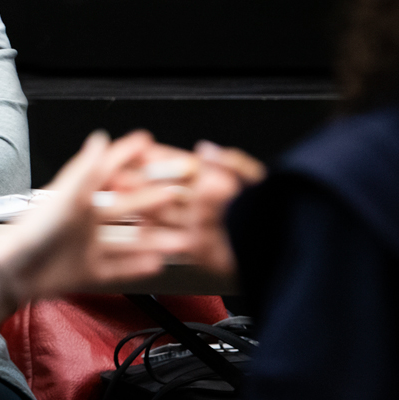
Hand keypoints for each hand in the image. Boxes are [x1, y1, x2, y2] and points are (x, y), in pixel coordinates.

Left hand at [0, 130, 195, 299]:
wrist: (14, 272)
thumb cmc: (32, 232)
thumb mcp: (64, 196)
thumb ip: (85, 169)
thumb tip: (99, 138)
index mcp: (78, 196)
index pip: (109, 170)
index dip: (127, 156)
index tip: (148, 143)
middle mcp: (86, 218)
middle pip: (127, 205)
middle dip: (154, 200)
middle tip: (179, 194)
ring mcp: (88, 244)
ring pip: (129, 239)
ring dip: (155, 239)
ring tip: (181, 238)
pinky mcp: (87, 269)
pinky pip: (118, 267)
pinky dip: (137, 266)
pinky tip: (156, 264)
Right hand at [98, 137, 262, 277]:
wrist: (281, 249)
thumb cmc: (272, 214)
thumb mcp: (253, 180)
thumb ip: (229, 162)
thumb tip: (205, 149)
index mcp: (219, 182)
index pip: (181, 166)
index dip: (160, 158)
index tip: (138, 151)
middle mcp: (206, 205)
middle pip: (166, 189)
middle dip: (140, 181)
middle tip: (117, 174)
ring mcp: (200, 228)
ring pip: (163, 213)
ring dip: (140, 204)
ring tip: (120, 196)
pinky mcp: (198, 250)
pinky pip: (169, 238)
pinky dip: (151, 230)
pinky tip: (136, 223)